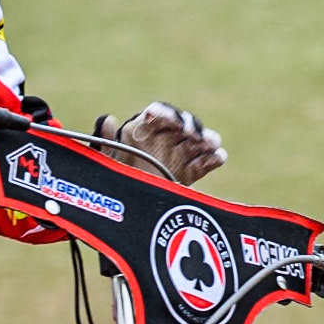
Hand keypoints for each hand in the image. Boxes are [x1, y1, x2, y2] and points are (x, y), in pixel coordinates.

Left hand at [97, 102, 225, 185]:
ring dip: (207, 139)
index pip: (158, 115)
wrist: (123, 211)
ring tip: (211, 142)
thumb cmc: (110, 180)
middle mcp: (163, 139)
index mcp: (143, 130)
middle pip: (182, 125)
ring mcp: (178, 156)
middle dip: (190, 125)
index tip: (164, 117)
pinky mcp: (189, 173)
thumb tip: (106, 119)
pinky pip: (204, 164)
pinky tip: (219, 157)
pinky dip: (214, 159)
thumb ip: (103, 141)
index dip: (163, 113)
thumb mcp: (104, 161)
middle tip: (191, 132)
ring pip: (197, 142)